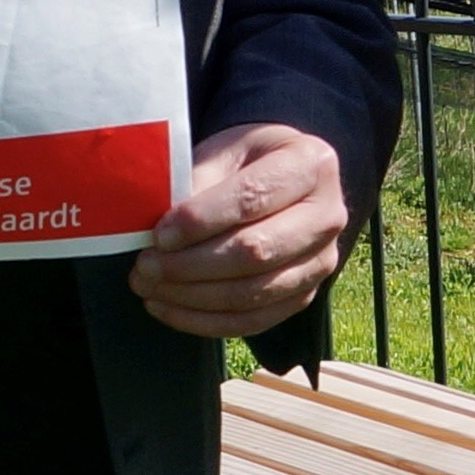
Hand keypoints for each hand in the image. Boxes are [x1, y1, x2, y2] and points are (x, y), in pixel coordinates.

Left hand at [133, 122, 347, 339]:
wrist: (278, 180)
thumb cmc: (246, 162)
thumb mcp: (223, 152)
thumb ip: (196, 185)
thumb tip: (159, 234)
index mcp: (311, 164)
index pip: (251, 199)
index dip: (199, 221)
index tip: (158, 235)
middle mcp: (329, 215)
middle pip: (255, 251)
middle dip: (190, 265)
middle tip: (145, 266)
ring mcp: (321, 260)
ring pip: (253, 293)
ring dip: (192, 297)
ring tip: (149, 286)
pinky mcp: (304, 295)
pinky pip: (254, 320)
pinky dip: (205, 321)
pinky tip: (168, 308)